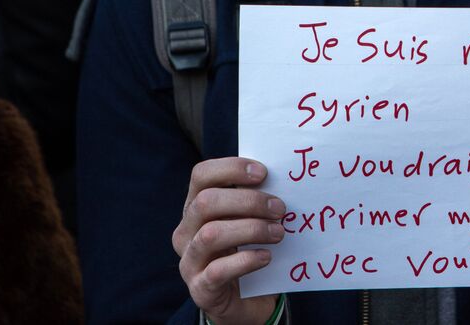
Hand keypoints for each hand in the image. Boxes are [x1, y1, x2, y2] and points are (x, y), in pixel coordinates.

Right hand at [172, 158, 284, 324]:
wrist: (243, 300)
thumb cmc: (246, 249)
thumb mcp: (247, 220)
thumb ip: (254, 200)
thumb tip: (284, 179)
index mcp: (195, 207)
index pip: (201, 175)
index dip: (231, 168)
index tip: (264, 173)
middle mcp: (186, 232)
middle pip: (206, 202)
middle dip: (249, 201)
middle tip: (280, 208)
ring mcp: (189, 261)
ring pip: (211, 234)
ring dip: (252, 229)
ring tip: (279, 233)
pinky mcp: (200, 288)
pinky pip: (218, 270)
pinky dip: (246, 260)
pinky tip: (266, 257)